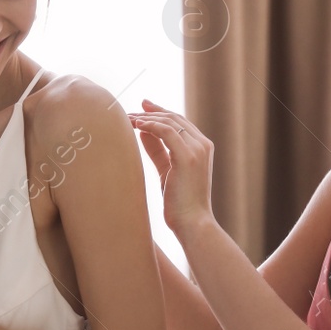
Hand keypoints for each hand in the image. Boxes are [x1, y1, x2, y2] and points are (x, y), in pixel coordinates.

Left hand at [127, 99, 215, 237]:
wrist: (193, 223)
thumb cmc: (180, 202)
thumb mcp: (167, 171)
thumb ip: (158, 150)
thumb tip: (143, 133)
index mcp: (202, 147)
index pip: (180, 121)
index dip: (160, 112)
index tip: (142, 106)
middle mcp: (202, 144)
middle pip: (174, 118)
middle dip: (150, 112)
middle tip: (129, 112)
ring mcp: (197, 149)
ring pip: (169, 122)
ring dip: (147, 118)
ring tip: (128, 119)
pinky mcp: (187, 157)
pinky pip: (166, 132)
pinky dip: (151, 126)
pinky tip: (137, 126)